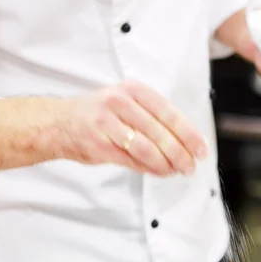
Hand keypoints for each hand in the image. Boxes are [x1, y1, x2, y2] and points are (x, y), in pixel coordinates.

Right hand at [61, 80, 208, 175]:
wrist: (59, 123)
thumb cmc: (98, 115)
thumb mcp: (126, 104)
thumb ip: (152, 119)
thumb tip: (184, 142)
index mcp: (132, 90)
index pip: (169, 113)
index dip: (189, 134)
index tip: (201, 149)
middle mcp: (120, 102)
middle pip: (160, 132)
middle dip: (180, 153)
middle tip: (191, 166)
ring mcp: (107, 123)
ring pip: (146, 147)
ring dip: (166, 163)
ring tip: (177, 171)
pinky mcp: (99, 144)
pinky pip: (131, 159)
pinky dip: (149, 168)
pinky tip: (159, 171)